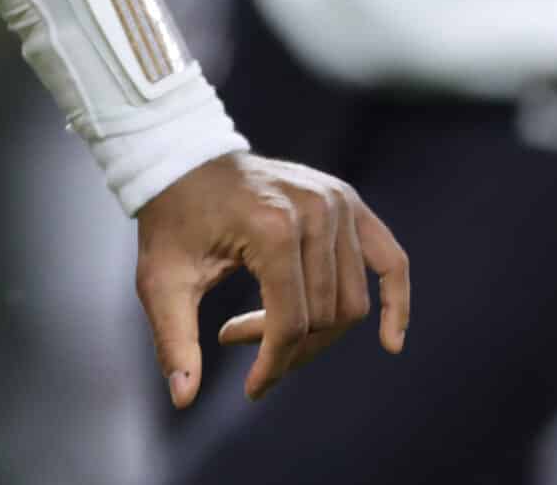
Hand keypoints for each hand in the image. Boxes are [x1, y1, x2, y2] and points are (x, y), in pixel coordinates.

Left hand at [135, 152, 410, 407]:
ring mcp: (337, 202)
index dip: (273, 364)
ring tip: (263, 328)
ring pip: (350, 301)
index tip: (251, 388)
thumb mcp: (160, 279)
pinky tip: (390, 341)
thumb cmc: (170, 219)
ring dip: (316, 331)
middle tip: (236, 340)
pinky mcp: (348, 201)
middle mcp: (315, 210)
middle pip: (324, 316)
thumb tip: (183, 399)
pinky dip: (396, 301)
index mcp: (271, 227)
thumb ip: (174, 338)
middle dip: (287, 347)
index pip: (291, 321)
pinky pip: (390, 260)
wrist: (181, 158)